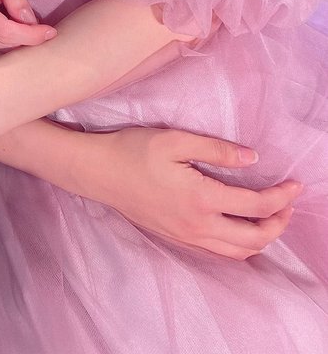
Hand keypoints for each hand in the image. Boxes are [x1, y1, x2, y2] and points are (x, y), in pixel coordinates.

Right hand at [0, 0, 55, 51]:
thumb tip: (31, 22)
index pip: (4, 31)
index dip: (30, 35)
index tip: (49, 32)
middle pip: (4, 43)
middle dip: (25, 37)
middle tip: (37, 26)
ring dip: (15, 42)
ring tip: (18, 25)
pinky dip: (3, 46)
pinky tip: (6, 34)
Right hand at [88, 127, 301, 259]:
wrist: (97, 172)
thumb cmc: (132, 150)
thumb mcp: (175, 140)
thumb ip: (216, 149)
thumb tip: (252, 158)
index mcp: (201, 199)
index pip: (256, 206)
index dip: (281, 197)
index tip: (296, 184)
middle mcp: (197, 226)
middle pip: (254, 238)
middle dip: (279, 223)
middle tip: (288, 202)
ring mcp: (186, 236)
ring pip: (238, 252)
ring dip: (261, 237)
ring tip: (270, 216)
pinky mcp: (176, 238)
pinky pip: (219, 252)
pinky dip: (240, 244)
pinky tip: (239, 226)